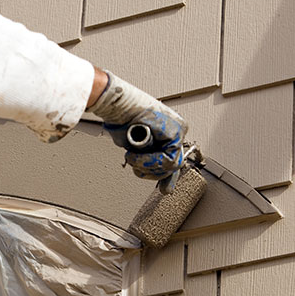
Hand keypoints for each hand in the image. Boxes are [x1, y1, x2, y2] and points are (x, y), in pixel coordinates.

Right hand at [87, 70, 188, 191]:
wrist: (116, 105)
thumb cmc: (120, 120)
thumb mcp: (134, 146)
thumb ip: (147, 161)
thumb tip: (154, 179)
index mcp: (168, 134)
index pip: (172, 161)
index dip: (168, 179)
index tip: (164, 190)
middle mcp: (176, 132)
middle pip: (172, 166)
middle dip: (151, 171)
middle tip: (134, 165)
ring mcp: (178, 130)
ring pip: (170, 164)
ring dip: (146, 165)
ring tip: (131, 157)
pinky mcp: (177, 130)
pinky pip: (168, 157)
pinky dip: (148, 161)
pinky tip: (134, 154)